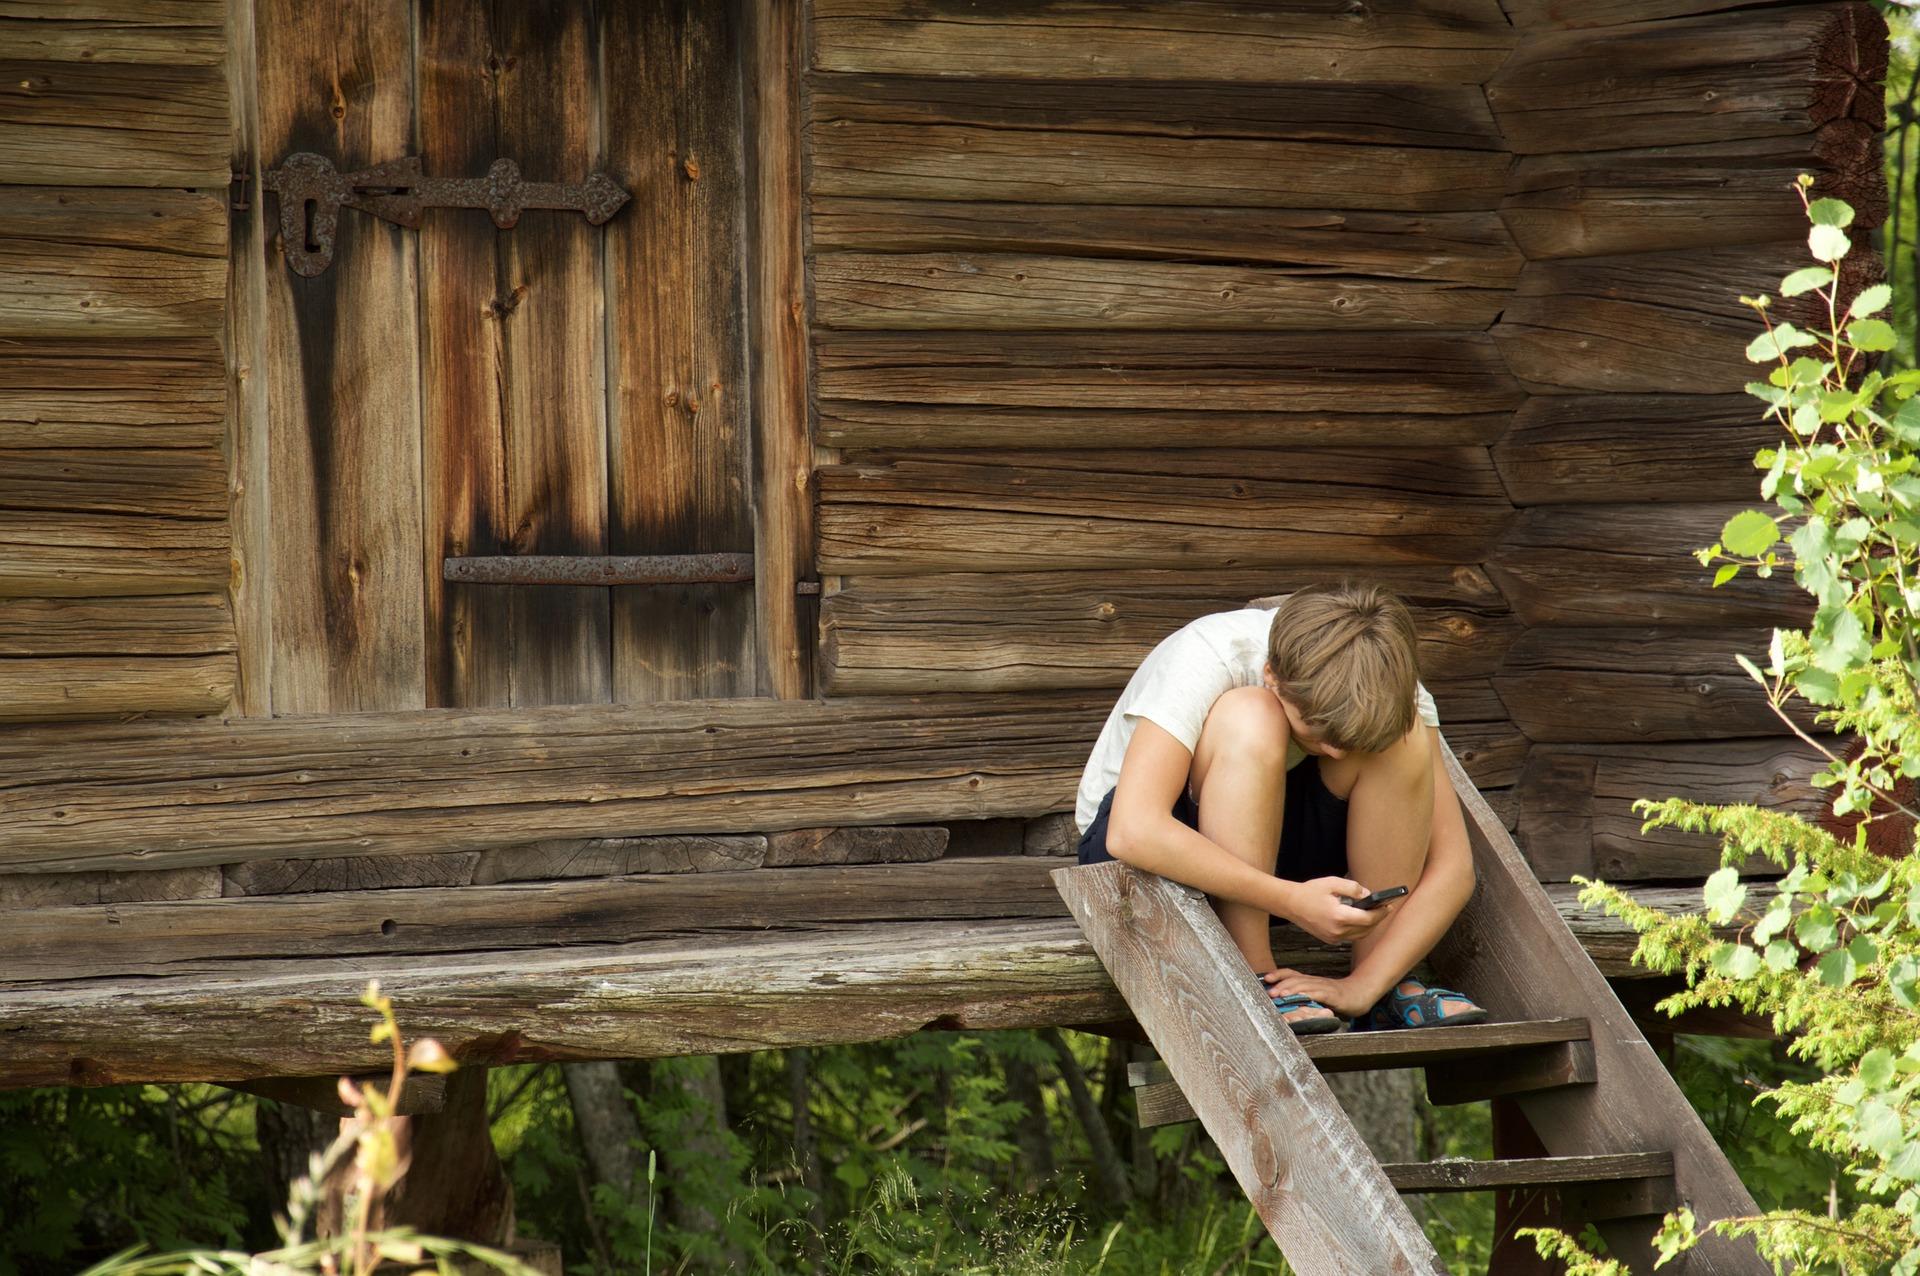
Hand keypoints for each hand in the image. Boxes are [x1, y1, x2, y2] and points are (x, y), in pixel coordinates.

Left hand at [1262, 969, 1377, 1019]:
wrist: (1360, 994)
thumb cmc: (1337, 997)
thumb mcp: (1317, 994)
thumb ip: (1304, 996)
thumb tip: (1284, 1001)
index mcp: (1310, 981)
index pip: (1291, 974)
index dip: (1278, 974)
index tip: (1266, 977)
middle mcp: (1315, 981)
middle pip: (1295, 979)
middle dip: (1280, 984)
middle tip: (1268, 991)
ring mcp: (1324, 987)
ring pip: (1304, 985)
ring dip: (1290, 989)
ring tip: (1279, 994)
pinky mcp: (1332, 994)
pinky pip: (1319, 993)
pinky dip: (1308, 994)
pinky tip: (1301, 997)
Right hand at [1282, 876, 1386, 944]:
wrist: (1290, 904)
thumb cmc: (1310, 892)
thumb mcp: (1332, 882)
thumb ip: (1353, 888)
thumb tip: (1367, 895)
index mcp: (1339, 916)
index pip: (1368, 919)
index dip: (1380, 913)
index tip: (1388, 906)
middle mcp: (1337, 931)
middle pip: (1366, 929)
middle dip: (1377, 919)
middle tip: (1385, 909)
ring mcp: (1333, 937)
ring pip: (1360, 935)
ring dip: (1369, 926)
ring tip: (1375, 914)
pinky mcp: (1330, 940)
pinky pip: (1350, 937)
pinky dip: (1358, 929)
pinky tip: (1360, 920)